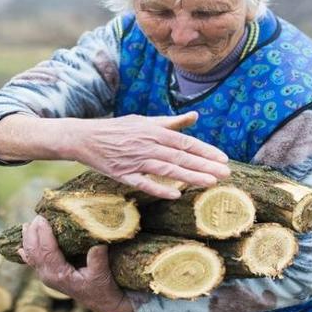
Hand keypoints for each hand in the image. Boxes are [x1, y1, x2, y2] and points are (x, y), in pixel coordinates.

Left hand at [19, 216, 133, 311]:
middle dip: (33, 232)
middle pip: (34, 251)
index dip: (43, 233)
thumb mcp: (102, 273)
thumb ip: (98, 258)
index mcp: (60, 274)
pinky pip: (32, 261)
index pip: (46, 251)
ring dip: (28, 239)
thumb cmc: (102, 287)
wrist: (101, 302)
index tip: (42, 218)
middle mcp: (48, 275)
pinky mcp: (47, 274)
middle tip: (37, 216)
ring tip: (27, 224)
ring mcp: (46, 276)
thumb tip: (97, 239)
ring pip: (30, 255)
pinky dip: (26, 251)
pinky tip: (20, 247)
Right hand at [62, 111, 229, 197]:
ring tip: (210, 183)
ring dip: (189, 176)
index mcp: (154, 131)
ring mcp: (135, 160)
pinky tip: (175, 195)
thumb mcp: (144, 121)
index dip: (205, 151)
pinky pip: (143, 183)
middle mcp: (147, 145)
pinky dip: (158, 188)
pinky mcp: (123, 174)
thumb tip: (195, 116)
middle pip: (181, 157)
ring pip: (167, 169)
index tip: (223, 159)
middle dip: (205, 165)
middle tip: (226, 174)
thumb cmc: (117, 129)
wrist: (85, 137)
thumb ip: (171, 122)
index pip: (185, 142)